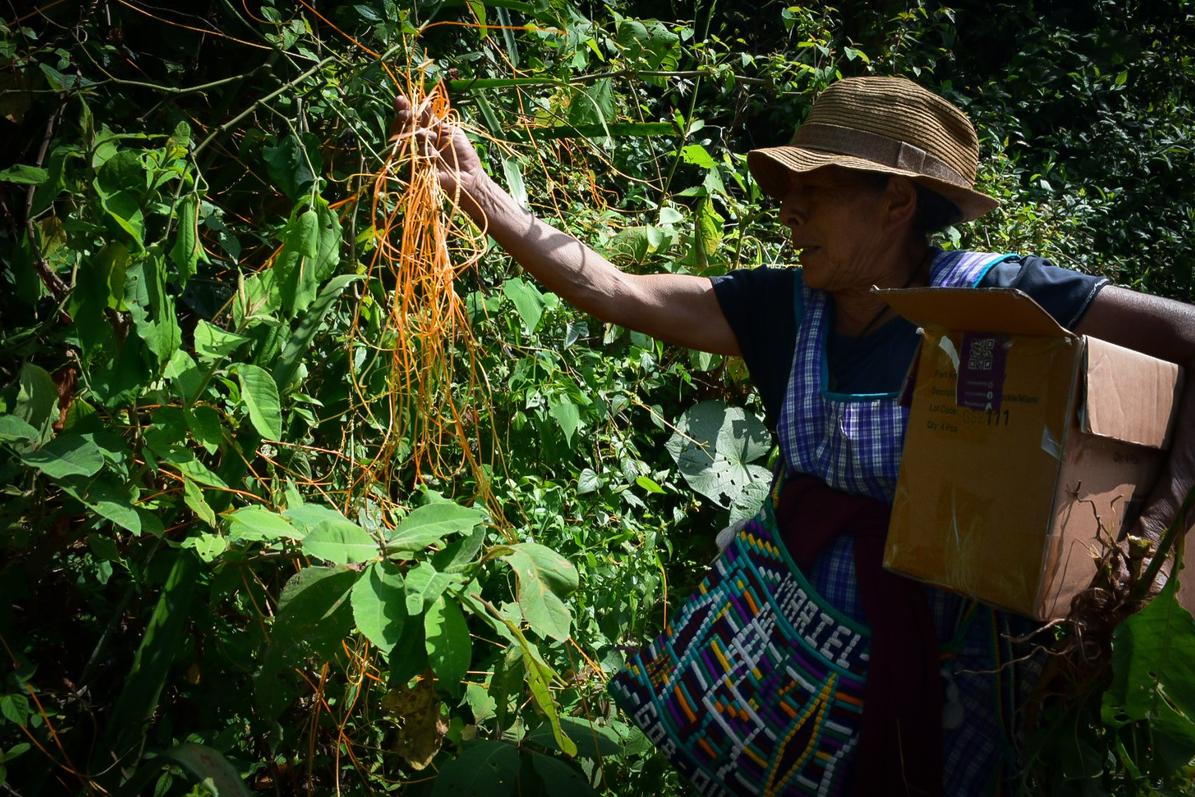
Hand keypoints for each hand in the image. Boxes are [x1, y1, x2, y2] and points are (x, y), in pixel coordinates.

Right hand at [389, 94, 489, 218]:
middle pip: (403, 127)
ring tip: (431, 137)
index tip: (400, 100)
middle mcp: (418, 141)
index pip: (412, 117)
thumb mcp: (451, 131)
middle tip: (407, 114)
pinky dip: (426, 153)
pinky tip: (435, 154)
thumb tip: (423, 104)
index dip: (405, 108)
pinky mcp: (417, 169)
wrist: (470, 174)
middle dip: (404, 118)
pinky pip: (415, 157)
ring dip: (419, 135)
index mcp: (427, 130)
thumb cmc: (462, 152)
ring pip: (407, 140)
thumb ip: (435, 121)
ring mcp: (416, 155)